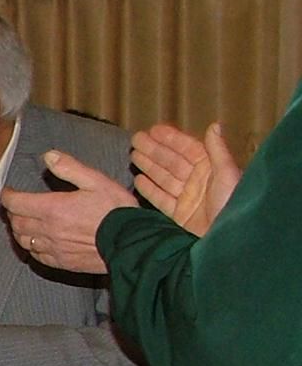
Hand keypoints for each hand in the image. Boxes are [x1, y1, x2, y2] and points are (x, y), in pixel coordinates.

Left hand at [1, 149, 135, 272]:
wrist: (132, 243)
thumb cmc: (116, 211)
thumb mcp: (96, 181)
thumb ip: (69, 167)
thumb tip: (48, 156)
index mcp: (53, 208)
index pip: (16, 203)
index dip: (8, 196)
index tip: (8, 192)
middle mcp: (48, 230)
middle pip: (16, 222)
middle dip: (13, 212)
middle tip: (17, 205)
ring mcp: (53, 249)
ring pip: (23, 240)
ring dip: (20, 230)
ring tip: (25, 222)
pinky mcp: (61, 262)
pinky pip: (36, 256)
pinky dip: (32, 246)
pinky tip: (39, 241)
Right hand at [131, 122, 240, 237]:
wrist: (225, 241)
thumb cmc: (231, 205)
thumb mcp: (228, 174)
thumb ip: (218, 150)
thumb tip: (214, 125)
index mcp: (211, 170)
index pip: (188, 149)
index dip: (171, 139)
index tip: (153, 130)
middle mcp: (198, 182)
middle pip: (172, 162)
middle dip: (154, 150)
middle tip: (135, 139)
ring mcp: (187, 199)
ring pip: (164, 178)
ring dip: (149, 166)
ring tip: (133, 155)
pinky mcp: (179, 216)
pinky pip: (161, 200)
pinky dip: (149, 190)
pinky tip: (138, 181)